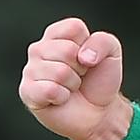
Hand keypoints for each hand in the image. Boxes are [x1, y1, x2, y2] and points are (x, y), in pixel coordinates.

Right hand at [19, 17, 129, 139]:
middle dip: (81, 67)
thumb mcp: (112, 53)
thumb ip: (103, 41)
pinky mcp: (27, 91)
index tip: (88, 58)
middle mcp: (39, 49)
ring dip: (73, 83)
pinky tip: (61, 98)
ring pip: (59, 71)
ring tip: (71, 87)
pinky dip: (62, 96)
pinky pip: (48, 89)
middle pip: (66, 50)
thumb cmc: (100, 80)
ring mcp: (30, 70)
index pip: (73, 28)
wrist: (99, 111)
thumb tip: (83, 56)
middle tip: (80, 76)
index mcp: (57, 35)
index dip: (89, 45)